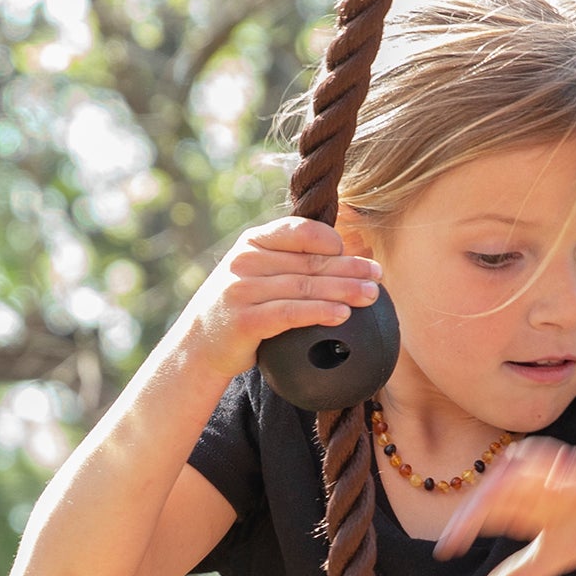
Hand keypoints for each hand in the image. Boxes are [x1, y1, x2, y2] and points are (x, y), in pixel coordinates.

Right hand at [179, 217, 380, 381]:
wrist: (198, 345)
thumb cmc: (239, 309)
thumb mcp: (257, 276)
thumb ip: (288, 263)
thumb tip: (345, 258)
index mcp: (252, 242)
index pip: (299, 231)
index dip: (331, 241)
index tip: (357, 253)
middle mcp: (245, 260)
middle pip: (308, 261)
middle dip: (349, 267)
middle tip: (377, 275)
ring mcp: (242, 289)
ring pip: (304, 287)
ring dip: (343, 290)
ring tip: (371, 296)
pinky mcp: (244, 320)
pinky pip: (290, 313)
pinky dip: (320, 313)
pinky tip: (343, 316)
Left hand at [432, 439, 575, 575]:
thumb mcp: (553, 556)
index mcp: (529, 498)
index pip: (488, 505)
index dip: (464, 523)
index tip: (445, 550)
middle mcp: (544, 482)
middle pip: (502, 482)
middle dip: (481, 505)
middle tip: (461, 531)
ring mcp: (572, 477)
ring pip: (535, 468)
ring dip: (515, 480)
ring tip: (491, 502)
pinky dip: (566, 481)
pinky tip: (553, 490)